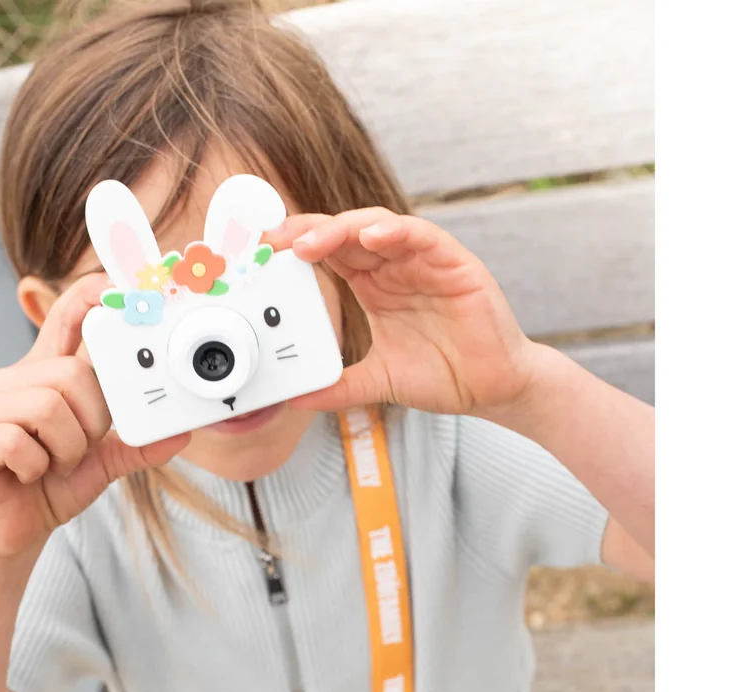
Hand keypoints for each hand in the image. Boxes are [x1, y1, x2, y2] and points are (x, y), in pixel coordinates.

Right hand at [0, 273, 189, 560]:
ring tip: (52, 464)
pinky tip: (25, 474)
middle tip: (79, 445)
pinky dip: (35, 466)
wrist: (4, 533)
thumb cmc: (43, 489)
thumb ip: (133, 447)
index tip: (117, 286)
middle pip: (71, 373)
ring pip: (50, 404)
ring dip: (65, 448)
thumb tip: (178, 434)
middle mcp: (16, 382)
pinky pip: (20, 440)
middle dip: (90, 418)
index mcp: (45, 378)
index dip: (90, 296)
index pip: (66, 319)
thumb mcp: (97, 465)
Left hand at [267, 209, 540, 419]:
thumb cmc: (443, 376)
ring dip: (342, 228)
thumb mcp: (378, 382)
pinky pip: (422, 237)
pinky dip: (396, 232)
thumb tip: (298, 400)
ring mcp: (424, 262)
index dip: (297, 249)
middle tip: (275, 242)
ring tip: (310, 241)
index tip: (263, 255)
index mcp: (374, 286)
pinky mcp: (455, 265)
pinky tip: (371, 237)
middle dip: (308, 233)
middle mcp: (395, 267)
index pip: (329, 255)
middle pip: (345, 234)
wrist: (492, 389)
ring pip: (378, 227)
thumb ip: (339, 387)